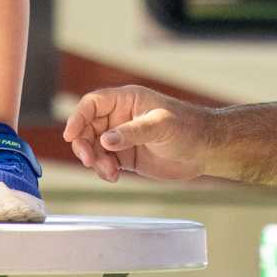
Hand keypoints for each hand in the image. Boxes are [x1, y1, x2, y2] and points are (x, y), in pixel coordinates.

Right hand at [63, 84, 213, 183]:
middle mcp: (119, 117)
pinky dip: (104, 170)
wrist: (205, 149)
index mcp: (126, 100)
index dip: (78, 117)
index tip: (70, 135)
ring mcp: (122, 137)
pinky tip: (114, 176)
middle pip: (87, 128)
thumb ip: (132, 132)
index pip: (92, 104)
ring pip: (94, 147)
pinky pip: (105, 162)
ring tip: (110, 172)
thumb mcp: (160, 126)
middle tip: (90, 160)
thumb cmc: (188, 127)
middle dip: (84, 144)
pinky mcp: (126, 156)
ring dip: (95, 161)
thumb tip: (106, 140)